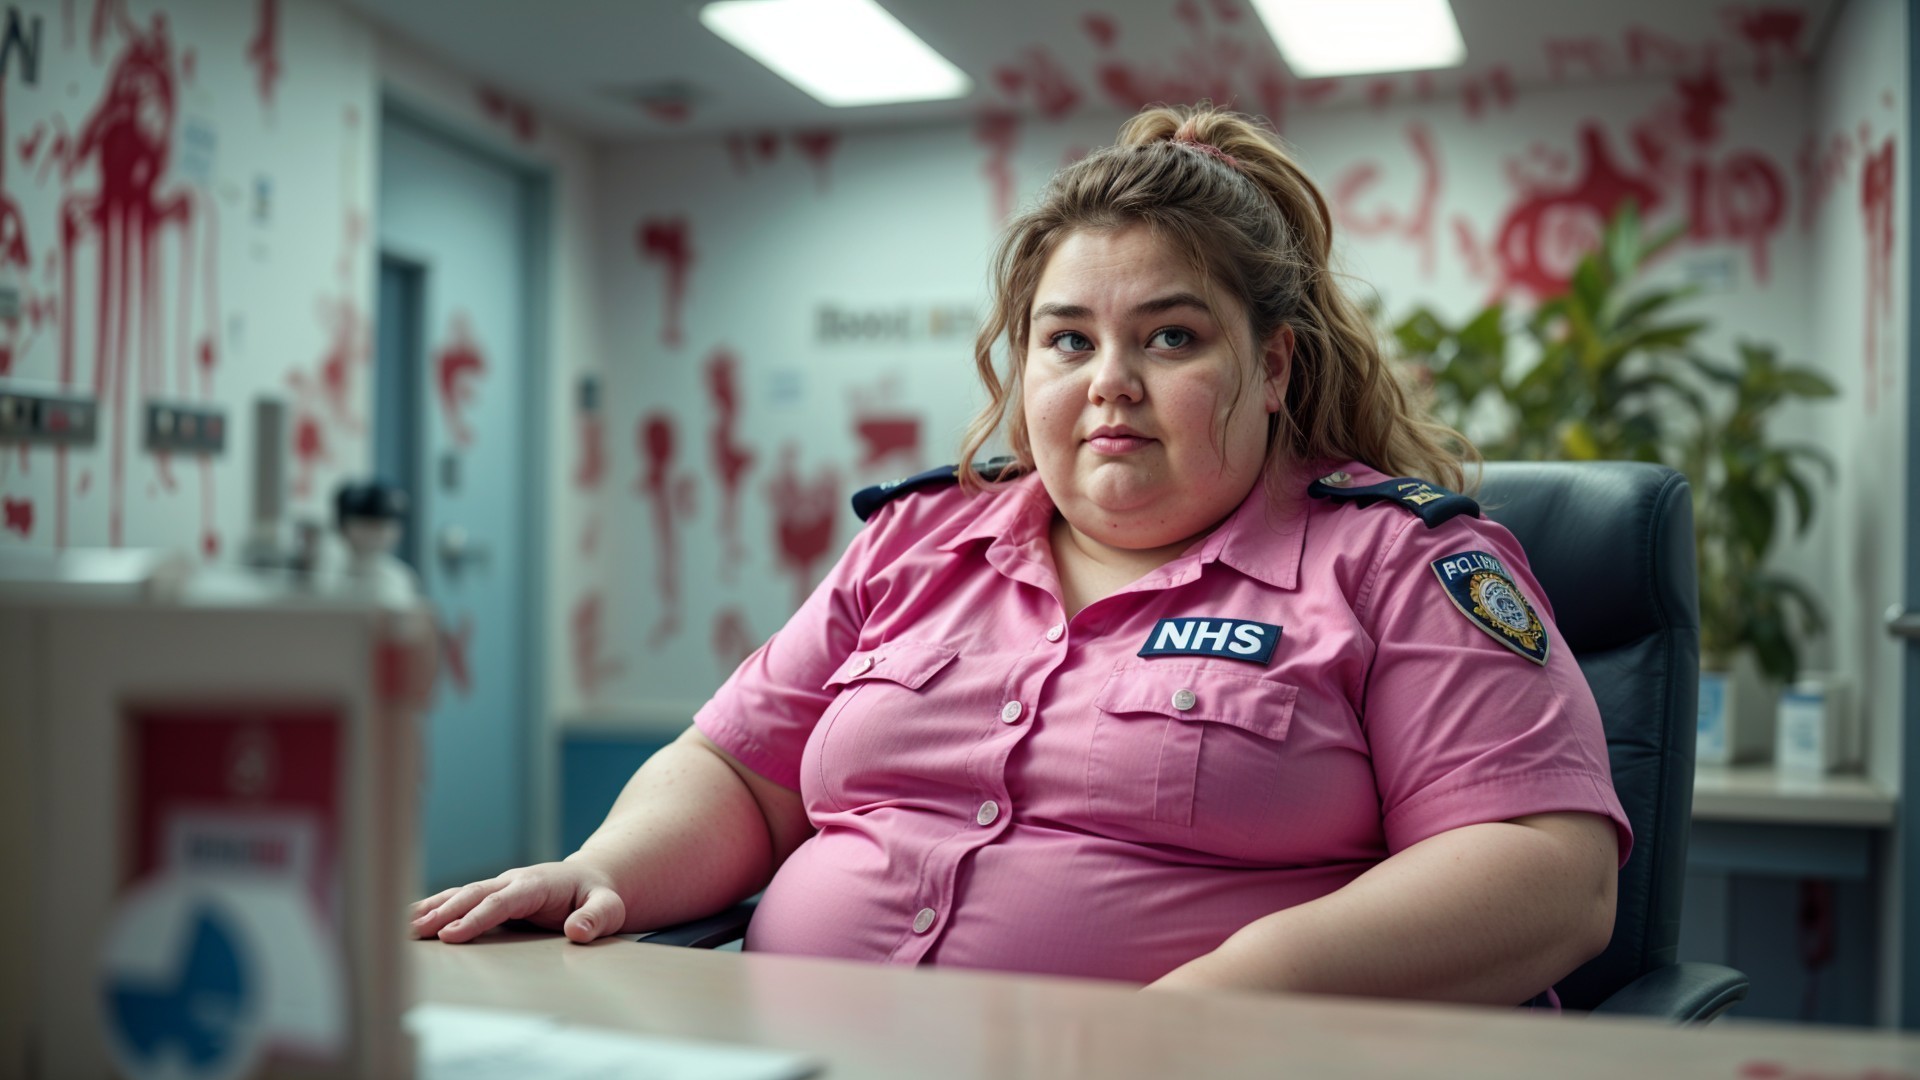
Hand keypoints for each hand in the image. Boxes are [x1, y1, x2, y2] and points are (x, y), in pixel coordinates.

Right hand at [410, 859, 625, 943]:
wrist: (592, 879)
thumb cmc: (599, 895)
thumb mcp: (609, 907)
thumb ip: (596, 917)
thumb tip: (578, 931)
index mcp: (537, 883)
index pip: (503, 901)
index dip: (476, 917)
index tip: (452, 934)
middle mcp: (513, 881)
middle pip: (474, 894)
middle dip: (445, 912)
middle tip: (417, 933)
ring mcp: (500, 886)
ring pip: (461, 893)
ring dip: (433, 908)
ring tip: (404, 927)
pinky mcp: (493, 895)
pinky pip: (461, 898)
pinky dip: (435, 906)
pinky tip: (411, 919)